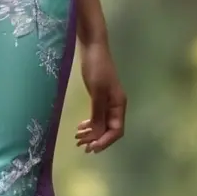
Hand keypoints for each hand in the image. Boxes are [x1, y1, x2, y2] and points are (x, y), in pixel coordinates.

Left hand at [75, 39, 125, 153]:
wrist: (92, 47)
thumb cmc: (97, 68)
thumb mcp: (97, 92)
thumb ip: (98, 114)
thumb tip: (97, 135)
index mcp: (119, 105)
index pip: (116, 131)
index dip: (105, 141)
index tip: (91, 148)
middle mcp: (115, 105)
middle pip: (109, 129)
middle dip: (96, 139)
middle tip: (80, 145)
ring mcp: (107, 101)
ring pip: (102, 124)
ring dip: (91, 133)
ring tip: (77, 138)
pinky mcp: (99, 96)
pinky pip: (96, 115)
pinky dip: (89, 123)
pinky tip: (80, 126)